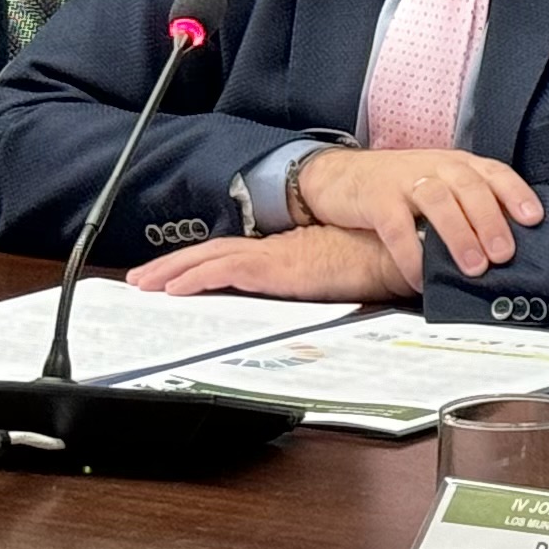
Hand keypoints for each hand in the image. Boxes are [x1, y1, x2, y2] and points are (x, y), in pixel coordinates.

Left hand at [131, 225, 410, 302]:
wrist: (407, 247)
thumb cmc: (386, 263)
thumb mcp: (343, 282)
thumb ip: (321, 288)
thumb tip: (311, 301)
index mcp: (289, 253)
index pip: (233, 256)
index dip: (199, 264)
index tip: (171, 276)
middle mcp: (277, 250)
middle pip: (213, 253)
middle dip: (173, 266)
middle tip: (140, 278)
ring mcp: (278, 256)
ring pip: (212, 259)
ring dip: (174, 270)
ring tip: (144, 283)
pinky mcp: (282, 266)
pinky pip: (230, 270)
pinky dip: (199, 277)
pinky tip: (175, 289)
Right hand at [284, 146, 541, 282]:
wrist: (338, 175)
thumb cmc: (398, 187)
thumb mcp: (438, 186)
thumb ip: (468, 206)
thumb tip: (507, 248)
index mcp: (457, 164)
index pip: (494, 173)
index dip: (516, 194)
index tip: (535, 220)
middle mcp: (435, 167)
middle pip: (470, 187)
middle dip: (491, 221)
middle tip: (504, 254)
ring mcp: (404, 180)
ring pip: (438, 200)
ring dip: (459, 235)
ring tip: (474, 267)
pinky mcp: (376, 198)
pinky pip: (396, 227)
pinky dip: (410, 254)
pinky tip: (421, 277)